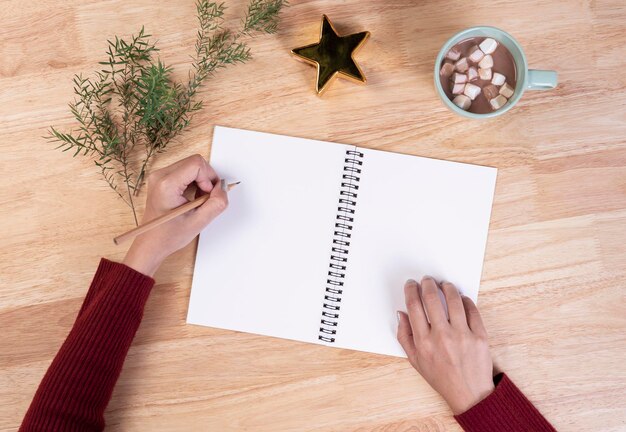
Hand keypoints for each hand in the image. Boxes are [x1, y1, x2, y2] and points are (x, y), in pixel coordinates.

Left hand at [123, 154, 227, 275]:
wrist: (152, 243)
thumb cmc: (168, 236)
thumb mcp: (199, 222)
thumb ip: (217, 203)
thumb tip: (223, 187)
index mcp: (166, 185)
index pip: (197, 164)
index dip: (209, 178)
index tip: (208, 195)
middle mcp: (160, 176)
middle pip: (194, 162)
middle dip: (206, 179)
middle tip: (205, 199)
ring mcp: (159, 176)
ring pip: (191, 165)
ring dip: (201, 181)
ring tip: (197, 200)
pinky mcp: (162, 178)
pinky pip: (185, 171)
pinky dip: (194, 182)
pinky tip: (192, 198)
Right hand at [396, 277, 493, 414]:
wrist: (469, 394)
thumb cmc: (441, 378)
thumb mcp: (415, 361)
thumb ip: (404, 336)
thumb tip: (401, 313)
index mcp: (423, 342)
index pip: (414, 306)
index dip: (411, 290)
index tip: (412, 285)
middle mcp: (442, 337)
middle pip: (432, 298)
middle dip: (428, 284)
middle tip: (428, 280)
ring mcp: (462, 335)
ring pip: (454, 299)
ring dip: (447, 287)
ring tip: (445, 285)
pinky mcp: (480, 336)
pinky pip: (472, 310)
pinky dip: (465, 300)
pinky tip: (461, 299)